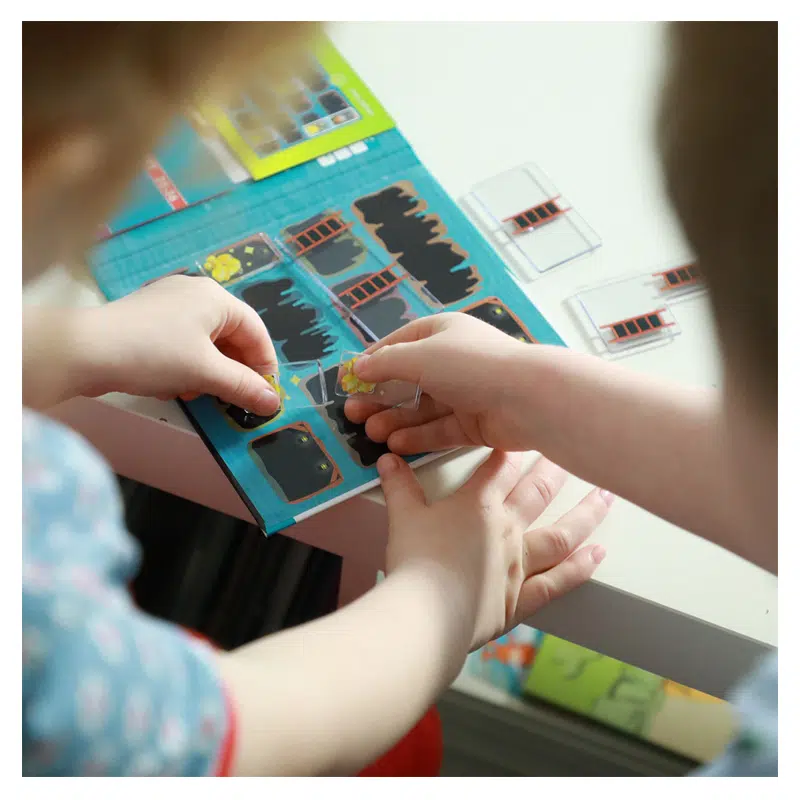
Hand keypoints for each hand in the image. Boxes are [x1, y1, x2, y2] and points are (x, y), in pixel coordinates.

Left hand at [23, 275, 280, 414]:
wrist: (84, 351)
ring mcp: (169, 305)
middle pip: (231, 337)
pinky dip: (185, 366)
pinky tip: (172, 385)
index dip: (265, 366)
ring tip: (194, 393)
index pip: (256, 331)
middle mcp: (195, 294)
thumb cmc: (153, 354)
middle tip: (231, 399)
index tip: (265, 395)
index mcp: (215, 298)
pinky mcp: (148, 320)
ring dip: (207, 373)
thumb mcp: (205, 373)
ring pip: (206, 344)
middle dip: (232, 371)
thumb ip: (244, 387)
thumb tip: (274, 402)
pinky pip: (181, 344)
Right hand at [344, 313, 535, 454]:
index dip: (375, 360)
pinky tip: (394, 445)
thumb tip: (357, 368)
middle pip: (409, 380)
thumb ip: (385, 364)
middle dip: (380, 397)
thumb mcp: (419, 356)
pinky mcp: (474, 423)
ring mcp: (465, 393)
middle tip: (352, 414)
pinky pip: (439, 429)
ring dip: (395, 419)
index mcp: (444, 332)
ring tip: (370, 434)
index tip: (350, 379)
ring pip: (423, 408)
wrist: (526, 398)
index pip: (402, 343)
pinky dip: (417, 436)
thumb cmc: (470, 365)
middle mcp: (454, 360)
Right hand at [377, 450, 611, 651]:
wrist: (426, 614)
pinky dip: (581, 569)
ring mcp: (519, 565)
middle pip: (538, 492)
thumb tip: (387, 459)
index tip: (524, 432)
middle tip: (574, 452)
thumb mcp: (402, 517)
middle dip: (555, 470)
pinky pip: (558, 581)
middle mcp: (506, 530)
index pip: (498, 468)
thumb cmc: (415, 563)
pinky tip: (599, 555)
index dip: (510, 449)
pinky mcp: (521, 598)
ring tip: (606, 497)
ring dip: (587, 514)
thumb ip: (398, 485)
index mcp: (477, 506)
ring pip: (561, 534)